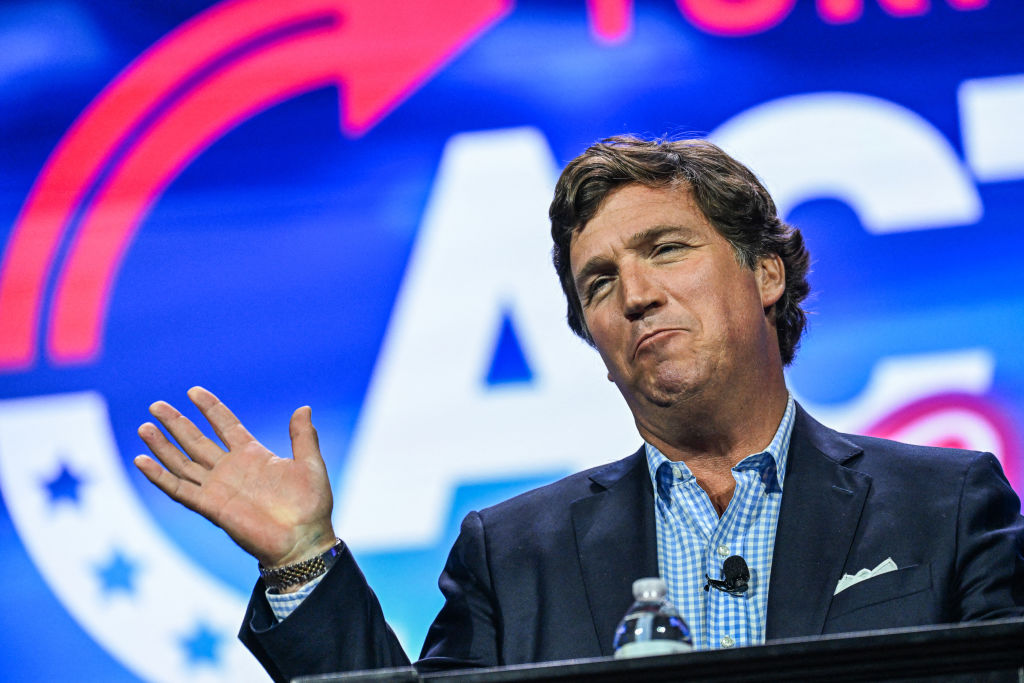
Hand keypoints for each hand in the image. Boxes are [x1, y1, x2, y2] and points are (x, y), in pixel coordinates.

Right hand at [135, 386, 335, 568]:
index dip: (210, 408)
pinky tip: (141, 461)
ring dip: (162, 446)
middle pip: (196, 440)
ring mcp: (218, 487)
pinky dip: (159, 476)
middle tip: (156, 405)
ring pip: (182, 462)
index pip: (225, 425)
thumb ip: (303, 436)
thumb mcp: (310, 464)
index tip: (193, 391)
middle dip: (177, 423)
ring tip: (144, 426)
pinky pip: (179, 489)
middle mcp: (231, 469)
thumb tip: (304, 407)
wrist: (303, 540)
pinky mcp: (210, 506)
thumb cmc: (311, 505)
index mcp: (253, 455)